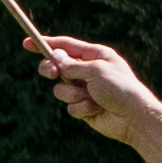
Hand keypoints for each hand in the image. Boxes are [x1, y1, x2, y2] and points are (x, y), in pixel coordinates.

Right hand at [34, 34, 150, 139]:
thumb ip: (73, 65)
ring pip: (61, 89)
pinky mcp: (83, 108)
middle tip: (51, 73)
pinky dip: (81, 108)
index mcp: (95, 56)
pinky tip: (96, 111)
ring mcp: (85, 90)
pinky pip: (70, 106)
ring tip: (92, 98)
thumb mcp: (96, 70)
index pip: (66, 46)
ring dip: (73, 94)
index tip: (27, 44)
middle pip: (57, 67)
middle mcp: (88, 71)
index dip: (45, 44)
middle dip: (52, 70)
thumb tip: (56, 60)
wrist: (134, 119)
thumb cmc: (121, 89)